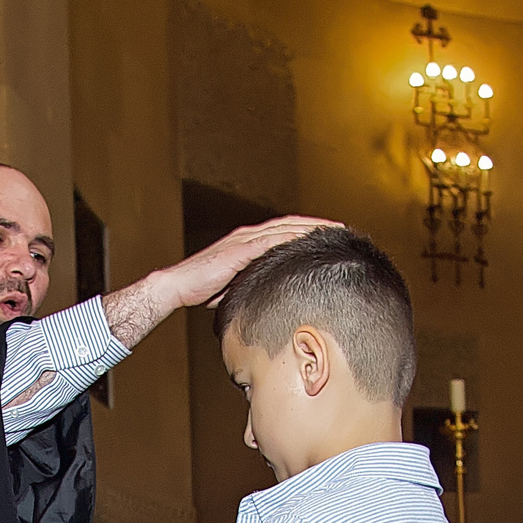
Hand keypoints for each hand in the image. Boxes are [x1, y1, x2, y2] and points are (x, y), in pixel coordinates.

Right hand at [161, 216, 341, 308]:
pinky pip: (271, 240)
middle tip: (344, 228)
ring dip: (311, 228)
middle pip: (290, 224)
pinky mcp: (239, 250)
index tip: (332, 235)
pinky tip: (309, 240)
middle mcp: (249, 236)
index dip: (309, 231)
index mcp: (249, 242)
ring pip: (285, 228)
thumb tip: (273, 298)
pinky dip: (291, 238)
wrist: (178, 287)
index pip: (285, 231)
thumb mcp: (237, 286)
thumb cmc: (203, 290)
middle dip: (318, 225)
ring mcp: (244, 240)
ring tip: (335, 231)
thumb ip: (255, 284)